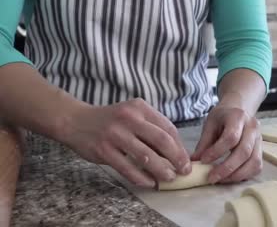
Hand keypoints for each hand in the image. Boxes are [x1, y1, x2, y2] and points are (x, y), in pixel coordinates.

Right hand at [58, 98, 190, 187]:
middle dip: (177, 158)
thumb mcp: (132, 115)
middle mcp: (129, 118)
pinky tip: (150, 182)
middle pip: (161, 141)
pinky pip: (127, 168)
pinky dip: (141, 177)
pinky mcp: (104, 150)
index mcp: (140, 107)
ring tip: (169, 178)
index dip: (180, 146)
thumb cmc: (111, 120)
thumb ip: (151, 129)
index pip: (168, 128)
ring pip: (146, 156)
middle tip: (184, 170)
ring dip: (161, 170)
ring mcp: (115, 134)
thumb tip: (175, 151)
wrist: (76, 121)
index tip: (186, 159)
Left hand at [191, 105, 261, 183]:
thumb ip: (204, 143)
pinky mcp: (261, 150)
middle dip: (227, 168)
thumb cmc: (222, 118)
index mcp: (238, 117)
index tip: (203, 161)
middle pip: (244, 152)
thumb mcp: (210, 124)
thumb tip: (194, 162)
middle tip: (211, 178)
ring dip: (237, 175)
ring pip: (254, 162)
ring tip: (221, 180)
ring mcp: (260, 139)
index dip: (217, 151)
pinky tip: (231, 177)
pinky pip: (257, 167)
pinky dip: (245, 175)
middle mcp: (252, 128)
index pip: (231, 137)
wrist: (238, 111)